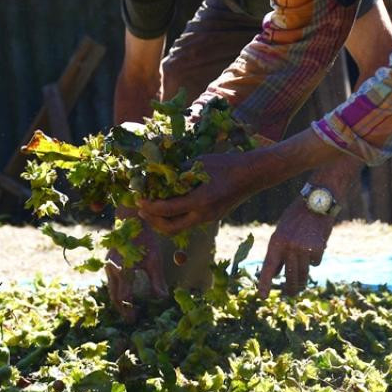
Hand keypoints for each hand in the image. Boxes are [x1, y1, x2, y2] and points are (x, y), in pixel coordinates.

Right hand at [104, 212, 168, 321]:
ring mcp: (108, 267)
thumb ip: (157, 280)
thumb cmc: (145, 240)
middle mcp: (112, 268)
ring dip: (119, 302)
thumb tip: (162, 298)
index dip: (128, 309)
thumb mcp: (154, 259)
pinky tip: (127, 299)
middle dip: (122, 309)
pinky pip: (112, 283)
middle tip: (131, 320)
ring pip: (111, 290)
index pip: (123, 295)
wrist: (131, 222)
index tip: (134, 319)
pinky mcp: (109, 265)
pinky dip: (118, 293)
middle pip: (114, 295)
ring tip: (129, 312)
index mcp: (123, 267)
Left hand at [137, 152, 254, 235]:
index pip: (166, 210)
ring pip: (180, 228)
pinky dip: (176, 217)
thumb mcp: (199, 163)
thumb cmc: (227, 163)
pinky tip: (170, 205)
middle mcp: (203, 215)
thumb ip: (178, 172)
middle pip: (170, 228)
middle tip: (141, 209)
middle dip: (153, 221)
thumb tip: (158, 175)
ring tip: (153, 209)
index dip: (149, 206)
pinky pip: (189, 222)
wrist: (253, 174)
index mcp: (200, 201)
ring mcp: (209, 219)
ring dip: (163, 221)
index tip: (138, 198)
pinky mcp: (213, 218)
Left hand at [258, 200, 333, 295]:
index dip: (264, 283)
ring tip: (301, 285)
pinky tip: (315, 248)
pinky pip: (315, 263)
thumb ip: (278, 251)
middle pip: (289, 276)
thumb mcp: (282, 231)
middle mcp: (289, 247)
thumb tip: (276, 273)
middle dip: (290, 289)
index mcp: (276, 242)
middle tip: (290, 295)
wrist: (318, 200)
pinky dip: (314, 260)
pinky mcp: (318, 249)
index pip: (268, 267)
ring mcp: (304, 249)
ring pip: (303, 273)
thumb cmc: (297, 215)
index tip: (262, 296)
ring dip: (302, 280)